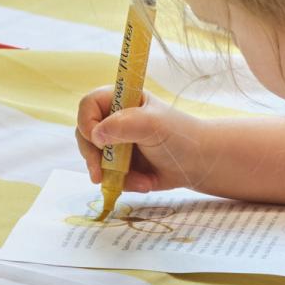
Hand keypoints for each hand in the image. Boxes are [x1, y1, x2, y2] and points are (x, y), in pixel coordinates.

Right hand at [75, 86, 209, 193]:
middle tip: (100, 174)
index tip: (97, 140)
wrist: (199, 163)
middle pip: (84, 134)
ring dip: (114, 175)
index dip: (87, 122)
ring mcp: (116, 144)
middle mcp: (114, 120)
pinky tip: (146, 182)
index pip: (88, 105)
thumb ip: (123, 125)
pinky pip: (109, 177)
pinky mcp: (120, 166)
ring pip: (94, 160)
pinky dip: (125, 183)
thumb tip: (95, 135)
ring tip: (142, 181)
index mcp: (121, 100)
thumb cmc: (180, 136)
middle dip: (93, 157)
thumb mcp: (153, 125)